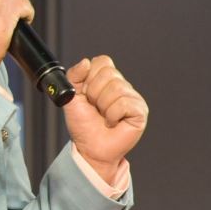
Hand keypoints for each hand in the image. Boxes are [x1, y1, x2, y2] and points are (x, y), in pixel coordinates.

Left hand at [62, 56, 146, 177]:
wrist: (90, 148)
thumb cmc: (83, 125)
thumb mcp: (71, 97)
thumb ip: (73, 76)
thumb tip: (85, 62)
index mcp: (106, 80)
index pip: (102, 61)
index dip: (89, 77)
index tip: (86, 93)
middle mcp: (121, 86)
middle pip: (108, 73)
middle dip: (94, 93)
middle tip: (95, 108)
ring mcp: (132, 97)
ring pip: (116, 88)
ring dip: (103, 106)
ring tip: (104, 117)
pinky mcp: (140, 111)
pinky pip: (124, 103)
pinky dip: (113, 115)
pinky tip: (113, 123)